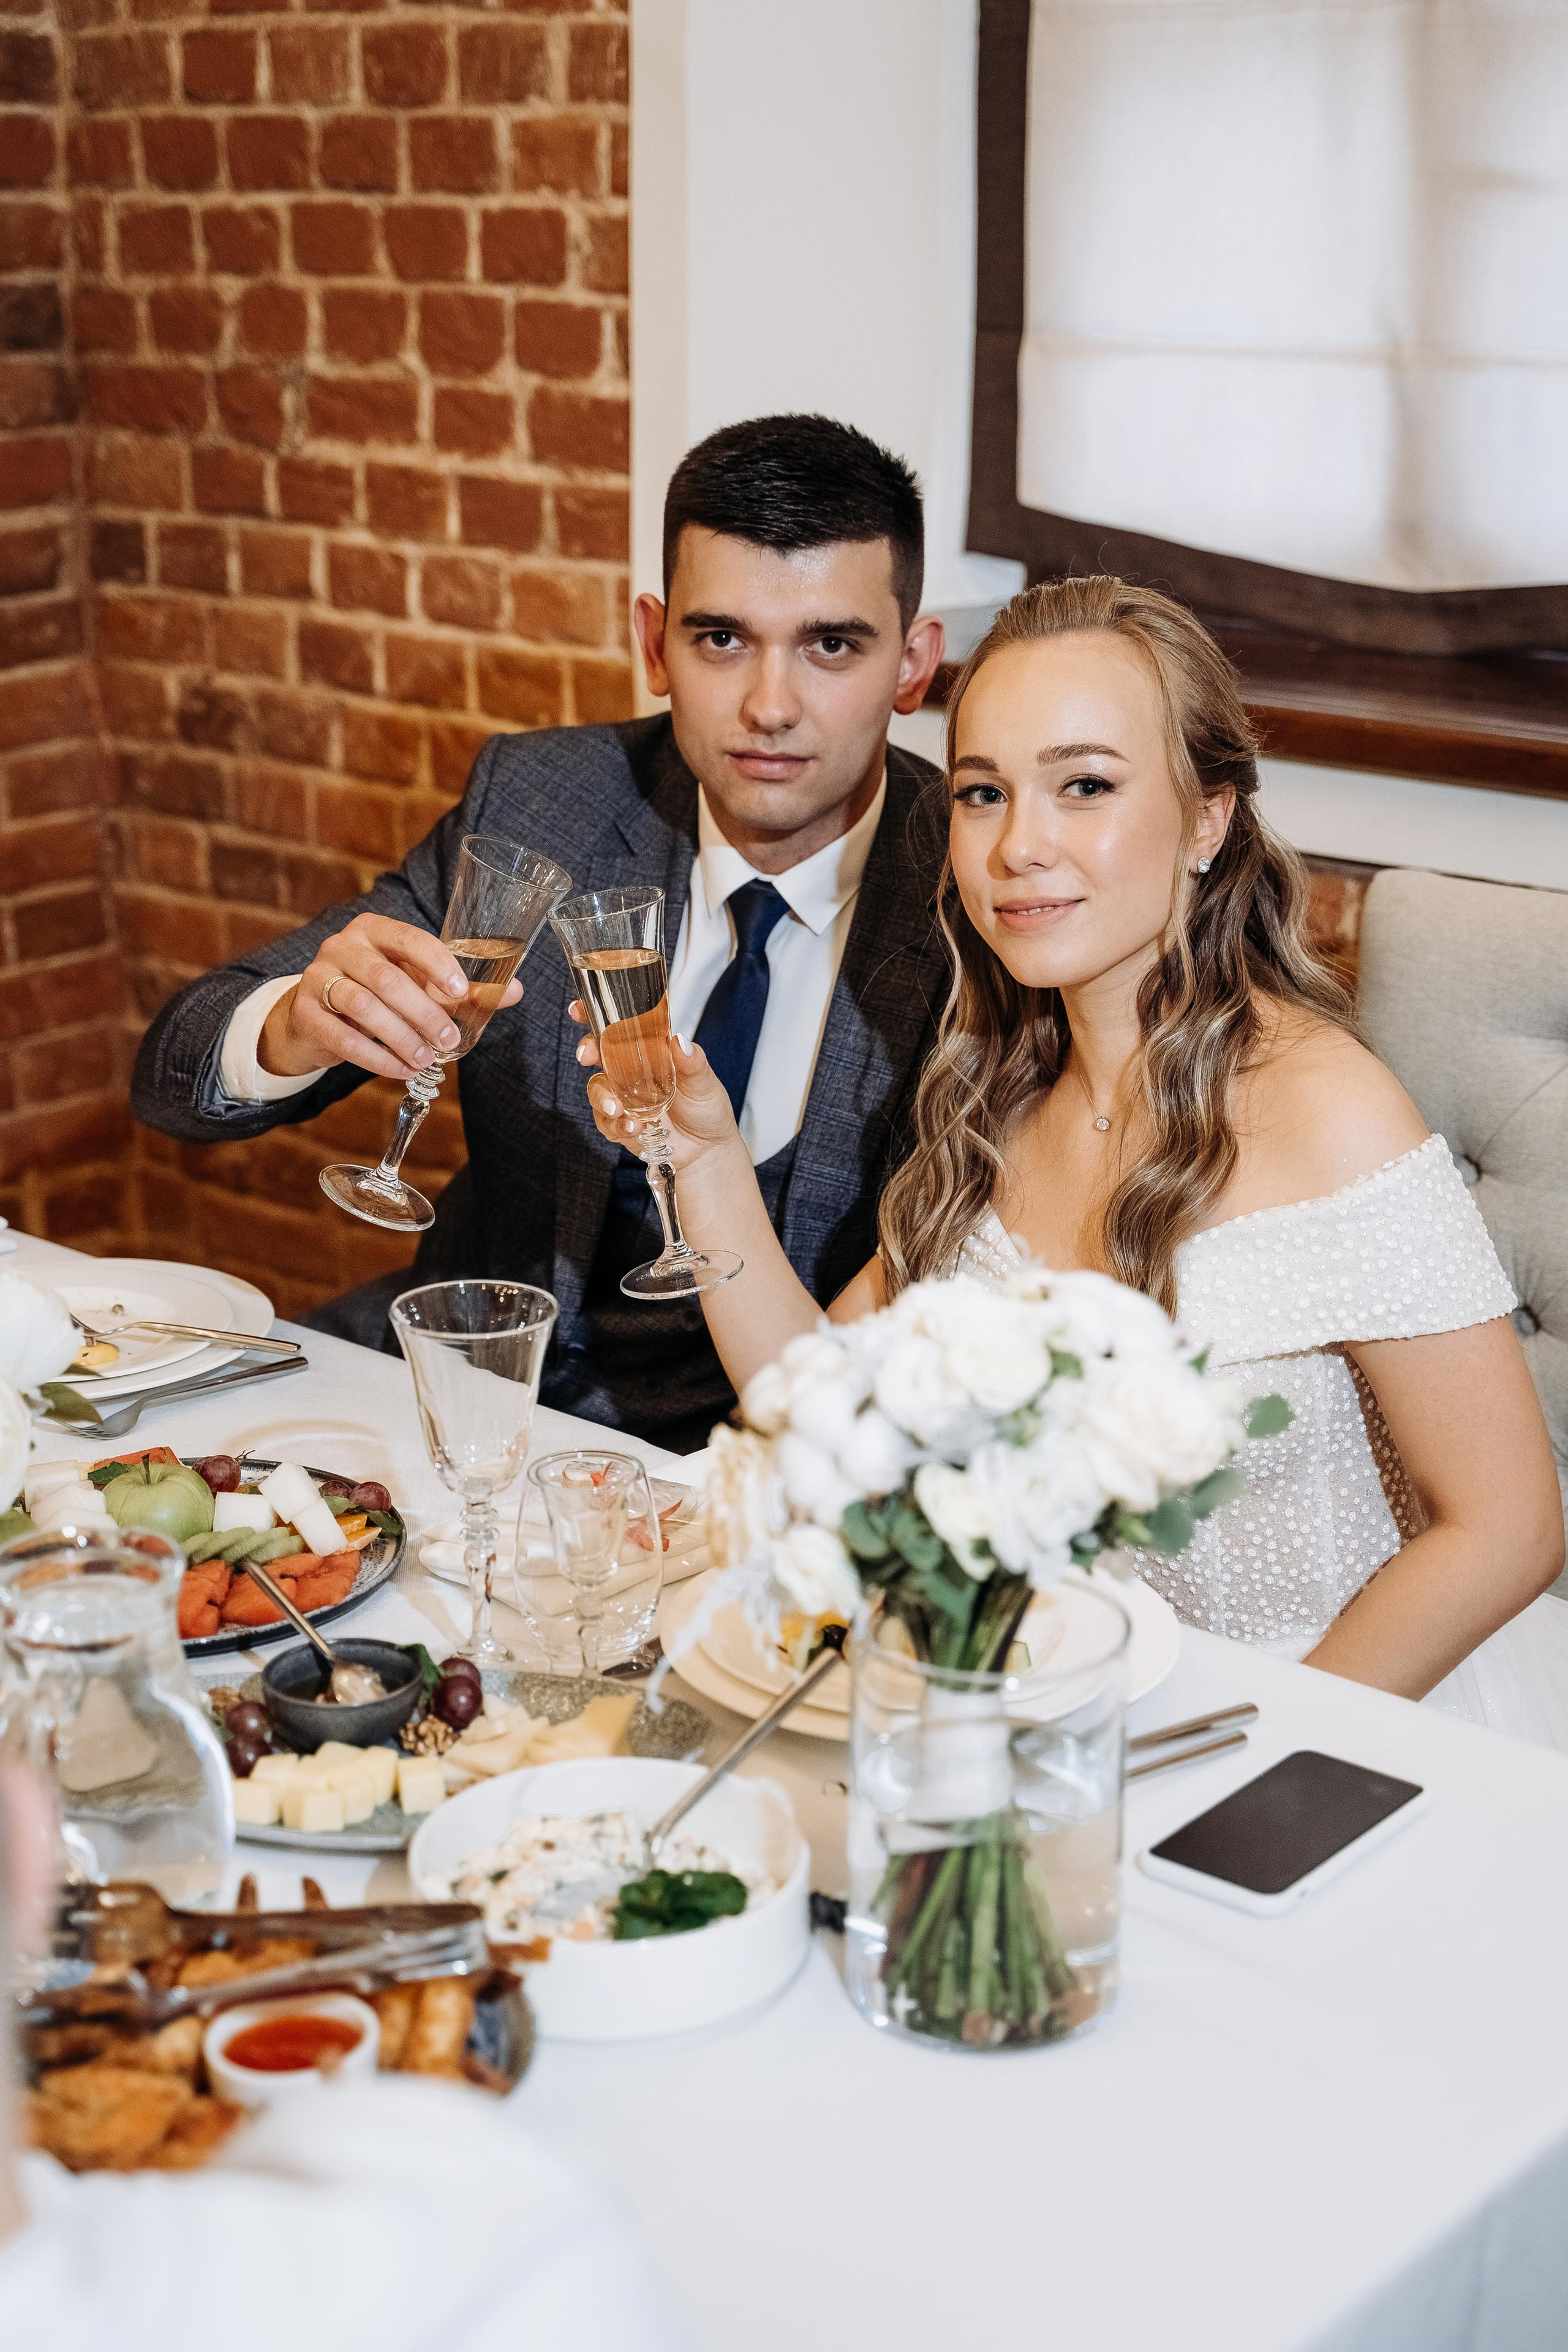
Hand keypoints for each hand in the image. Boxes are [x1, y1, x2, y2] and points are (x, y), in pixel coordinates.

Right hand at [259, 914, 520, 1082]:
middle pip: (386, 978)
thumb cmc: (377, 994)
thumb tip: (516, 991)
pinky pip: (342, 1037)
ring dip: (400, 1037)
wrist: (315, 1015)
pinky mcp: (306, 1013)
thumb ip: (461, 990)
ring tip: (426, 1059)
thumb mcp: (416, 985)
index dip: (437, 964)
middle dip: (423, 1011)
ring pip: (363, 1006)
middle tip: (449, 1038)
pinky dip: (376, 1058)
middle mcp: (342, 947)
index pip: (408, 938)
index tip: (462, 991)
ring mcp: (317, 978)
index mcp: (374, 930)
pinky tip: (401, 1070)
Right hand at [571, 1004, 739, 1169]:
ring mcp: (623, 1099)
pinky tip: (633, 1128)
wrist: (707, 1149)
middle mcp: (630, 1073)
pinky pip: (606, 1123)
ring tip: (618, 1109)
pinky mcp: (621, 1125)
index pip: (618, 1029)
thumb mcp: (704, 1082)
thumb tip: (679, 1040)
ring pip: (597, 1089)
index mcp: (648, 1053)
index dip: (594, 1016)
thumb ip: (692, 1062)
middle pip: (597, 1053)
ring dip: (602, 1097)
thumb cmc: (706, 1109)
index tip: (579, 1011)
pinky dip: (616, 1125)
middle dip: (587, 1050)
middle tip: (587, 1056)